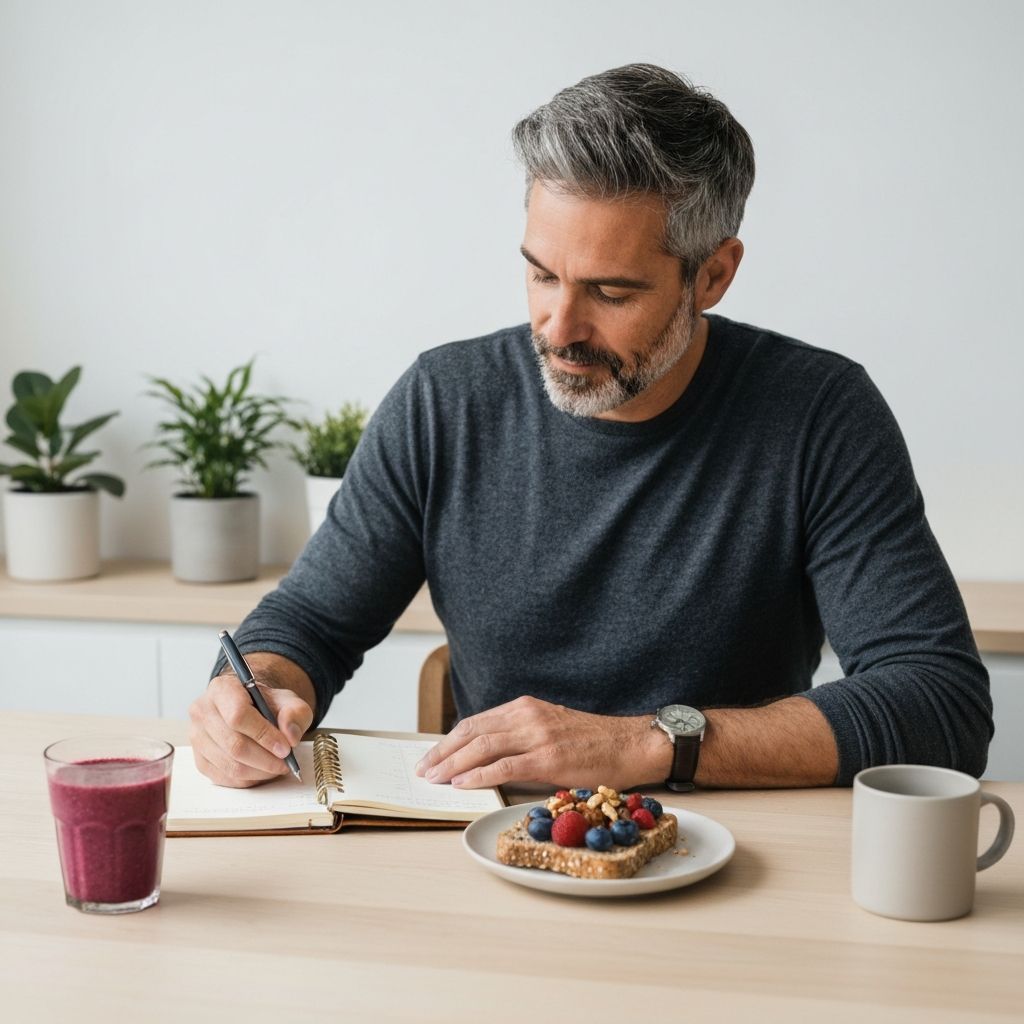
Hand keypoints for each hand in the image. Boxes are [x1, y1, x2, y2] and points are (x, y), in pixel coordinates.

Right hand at [188, 673, 313, 787]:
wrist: (251, 709)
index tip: (285, 748)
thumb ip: (295, 713)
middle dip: (265, 759)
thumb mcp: (288, 700)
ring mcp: (197, 738)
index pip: (238, 715)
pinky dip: (249, 779)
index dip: (264, 735)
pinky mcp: (200, 760)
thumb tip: (291, 736)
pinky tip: (262, 771)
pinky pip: (225, 778)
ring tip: (277, 767)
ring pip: (230, 765)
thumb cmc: (267, 704)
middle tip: (286, 763)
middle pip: (234, 744)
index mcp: (222, 689)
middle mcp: (202, 711)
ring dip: (259, 772)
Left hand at [414, 695, 668, 791]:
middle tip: (423, 769)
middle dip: (442, 752)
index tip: (432, 754)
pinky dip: (479, 775)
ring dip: (452, 764)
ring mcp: (537, 735)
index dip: (450, 739)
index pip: (477, 722)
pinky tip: (462, 784)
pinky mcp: (548, 758)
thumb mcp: (551, 727)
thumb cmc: (594, 741)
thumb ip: (521, 736)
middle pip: (472, 732)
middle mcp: (527, 716)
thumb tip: (489, 758)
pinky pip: (504, 766)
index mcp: (525, 707)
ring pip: (482, 747)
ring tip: (434, 778)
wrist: (631, 744)